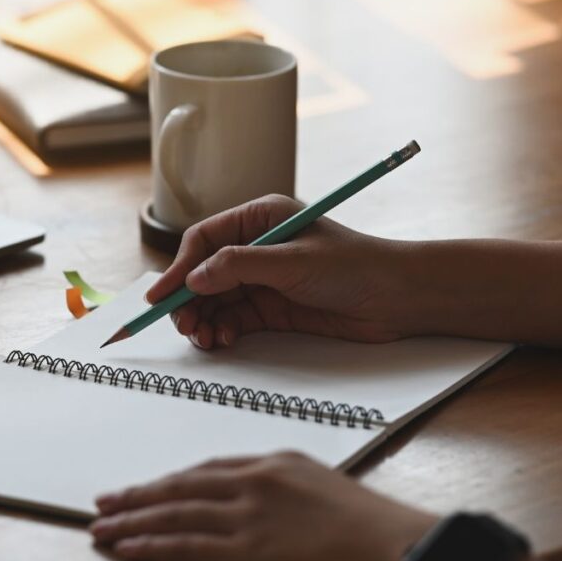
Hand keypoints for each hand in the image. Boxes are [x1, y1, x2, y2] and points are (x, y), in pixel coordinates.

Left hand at [91, 452, 436, 560]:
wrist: (408, 550)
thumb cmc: (377, 528)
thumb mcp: (324, 490)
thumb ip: (280, 492)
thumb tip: (249, 509)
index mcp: (274, 462)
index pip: (205, 470)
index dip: (167, 481)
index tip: (142, 488)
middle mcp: (255, 480)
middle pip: (179, 487)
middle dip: (137, 496)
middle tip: (102, 503)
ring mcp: (250, 514)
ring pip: (174, 514)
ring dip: (132, 520)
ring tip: (101, 527)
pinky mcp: (251, 550)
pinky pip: (187, 546)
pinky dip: (151, 544)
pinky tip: (128, 546)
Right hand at [146, 194, 416, 347]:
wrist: (400, 299)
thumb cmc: (355, 266)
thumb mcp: (292, 262)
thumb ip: (238, 267)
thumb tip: (193, 280)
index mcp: (259, 219)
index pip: (204, 240)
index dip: (179, 268)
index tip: (160, 296)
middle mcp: (256, 247)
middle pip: (203, 273)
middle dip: (188, 300)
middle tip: (180, 325)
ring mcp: (263, 279)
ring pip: (215, 300)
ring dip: (202, 319)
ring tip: (203, 339)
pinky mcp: (272, 308)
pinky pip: (233, 319)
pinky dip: (221, 331)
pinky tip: (222, 341)